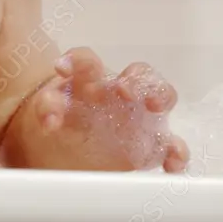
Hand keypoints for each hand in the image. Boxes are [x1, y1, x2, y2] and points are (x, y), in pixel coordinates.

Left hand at [30, 46, 188, 172]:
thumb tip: (49, 119)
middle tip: (125, 89)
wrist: (67, 148)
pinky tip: (171, 162)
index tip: (61, 68)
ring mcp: (139, 116)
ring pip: (161, 96)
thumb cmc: (63, 120)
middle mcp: (119, 92)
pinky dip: (176, 151)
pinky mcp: (149, 145)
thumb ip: (46, 109)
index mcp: (89, 80)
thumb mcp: (47, 113)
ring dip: (159, 98)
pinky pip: (171, 144)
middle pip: (138, 72)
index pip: (87, 61)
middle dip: (136, 78)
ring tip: (153, 108)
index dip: (75, 59)